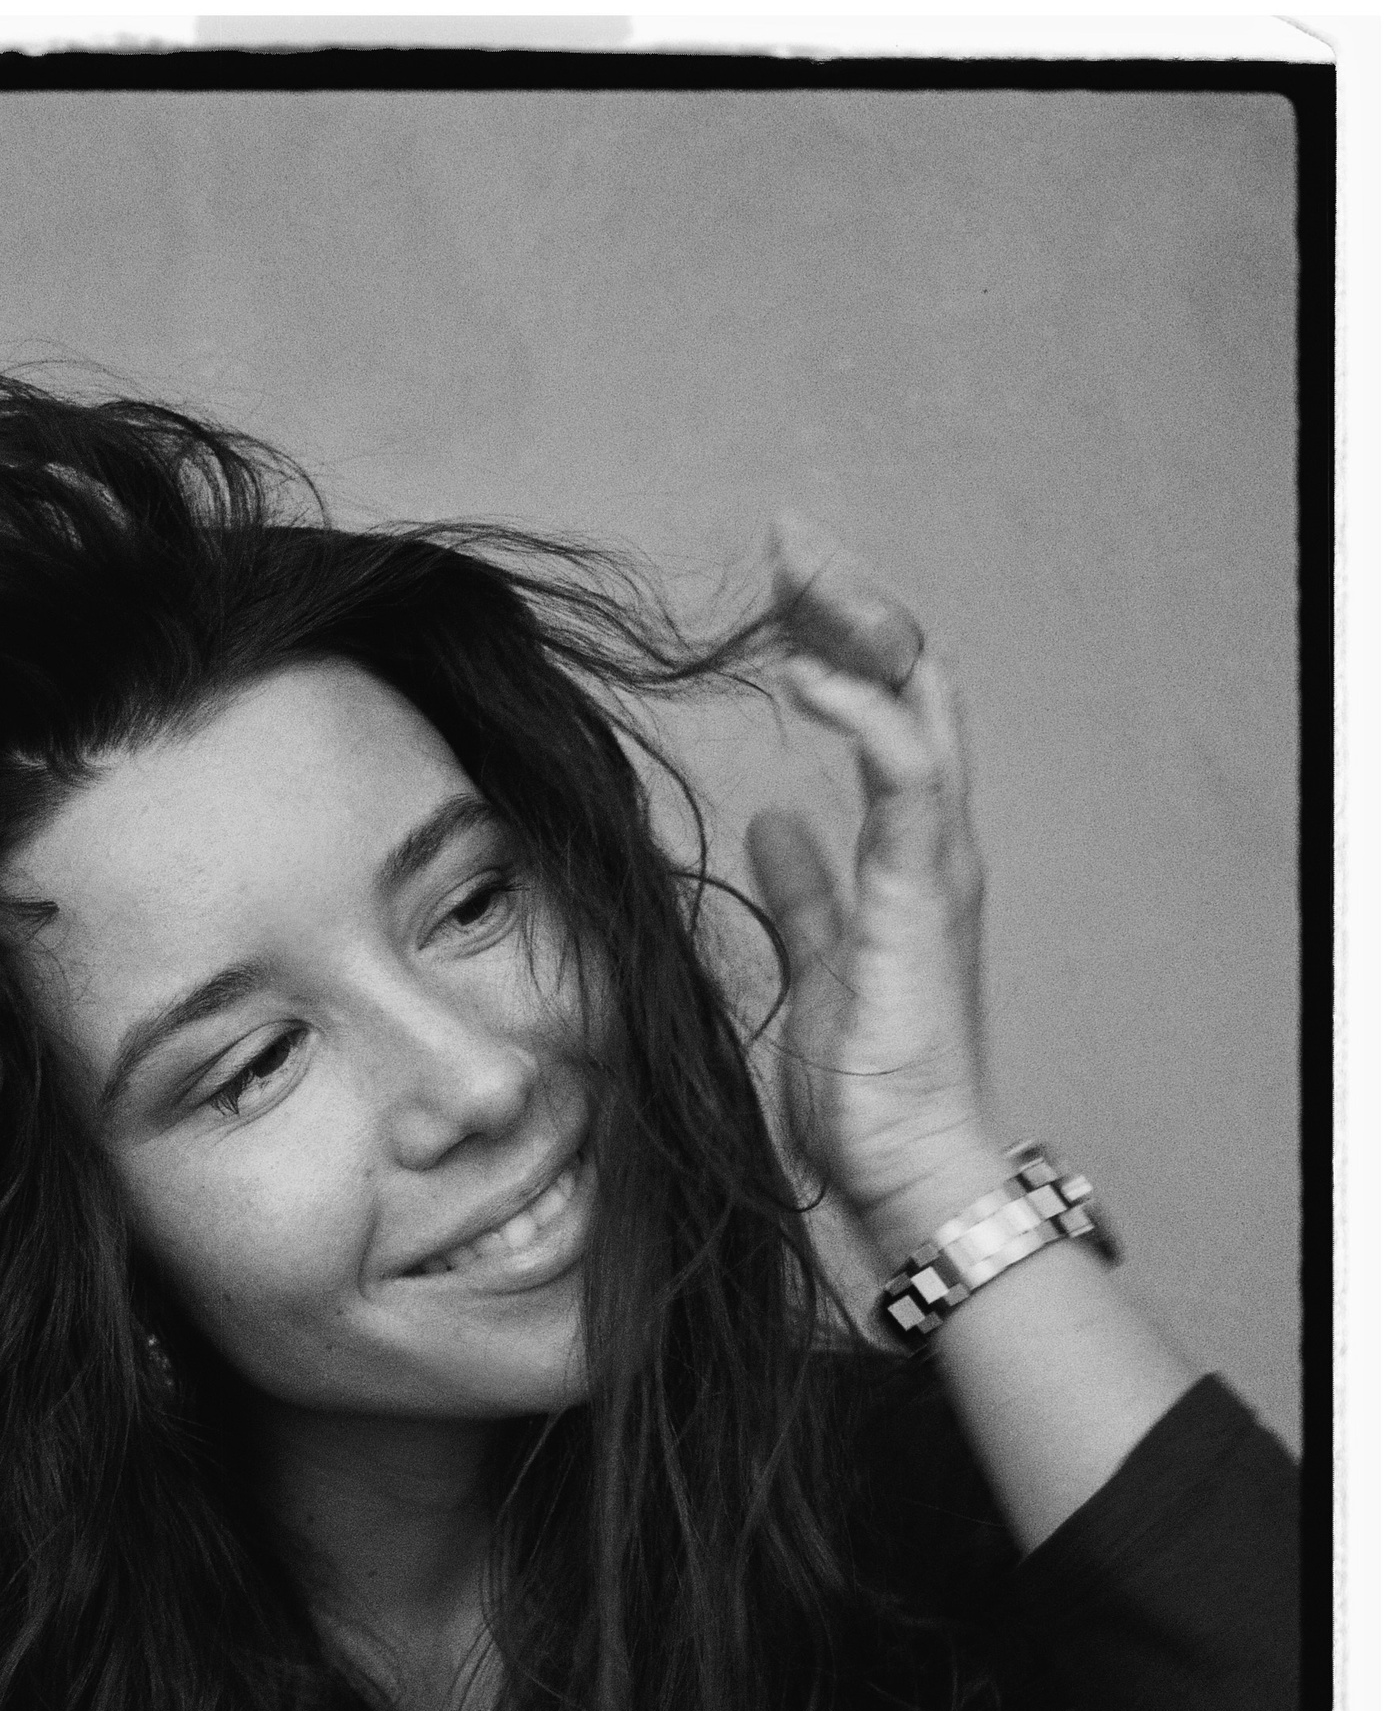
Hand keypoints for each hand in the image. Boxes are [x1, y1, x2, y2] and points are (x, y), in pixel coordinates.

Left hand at [747, 517, 1002, 1269]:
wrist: (906, 1171)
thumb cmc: (868, 1094)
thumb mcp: (815, 965)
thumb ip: (804, 894)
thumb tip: (773, 824)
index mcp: (908, 855)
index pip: (887, 711)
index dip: (841, 642)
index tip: (781, 594)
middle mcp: (935, 842)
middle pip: (911, 681)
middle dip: (851, 601)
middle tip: (790, 540)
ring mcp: (937, 863)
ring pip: (918, 701)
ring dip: (856, 627)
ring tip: (797, 572)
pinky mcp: (923, 892)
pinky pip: (903, 774)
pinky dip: (859, 712)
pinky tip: (806, 675)